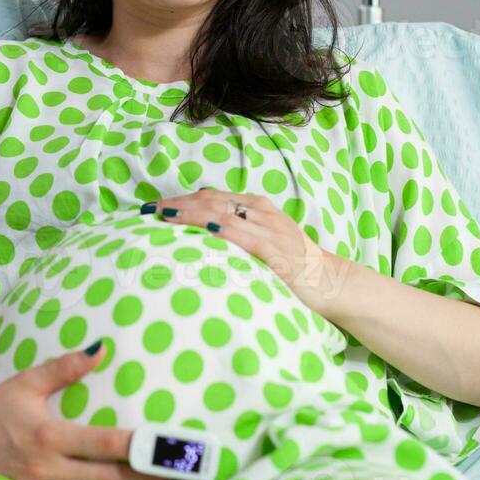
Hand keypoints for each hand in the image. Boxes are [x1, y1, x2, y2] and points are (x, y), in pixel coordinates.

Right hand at [0, 343, 176, 479]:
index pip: (102, 444)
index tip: (164, 447)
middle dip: (145, 478)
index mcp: (47, 436)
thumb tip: (101, 347)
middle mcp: (46, 469)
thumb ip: (64, 367)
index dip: (136, 447)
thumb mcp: (24, 383)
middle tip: (180, 477)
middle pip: (106, 478)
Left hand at [145, 189, 349, 320]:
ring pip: (222, 213)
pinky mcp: (276, 250)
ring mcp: (270, 229)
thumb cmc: (294, 267)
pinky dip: (222, 231)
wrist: (331, 282)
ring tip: (163, 215)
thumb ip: (238, 235)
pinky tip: (203, 230)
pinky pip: (244, 237)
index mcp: (257, 206)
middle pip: (211, 200)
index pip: (211, 196)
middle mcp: (262, 212)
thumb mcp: (263, 242)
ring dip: (190, 213)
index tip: (154, 206)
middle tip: (148, 209)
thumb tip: (202, 234)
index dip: (181, 199)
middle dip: (177, 203)